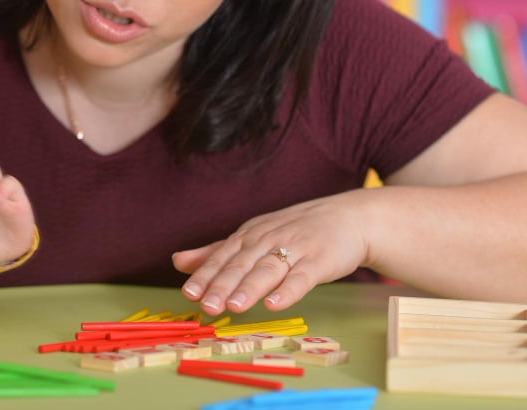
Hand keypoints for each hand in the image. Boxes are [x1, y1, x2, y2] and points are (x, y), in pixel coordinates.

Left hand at [171, 190, 369, 315]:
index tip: (188, 293)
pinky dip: (288, 291)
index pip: (222, 257)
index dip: (205, 275)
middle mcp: (268, 240)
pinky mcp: (319, 261)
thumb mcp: (253, 236)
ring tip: (233, 306)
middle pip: (241, 265)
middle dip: (222, 285)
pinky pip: (302, 277)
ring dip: (250, 288)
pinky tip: (274, 304)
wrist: (348, 218)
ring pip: (268, 270)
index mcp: (249, 236)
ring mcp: (294, 249)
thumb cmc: (295, 231)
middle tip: (206, 306)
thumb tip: (177, 261)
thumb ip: (216, 252)